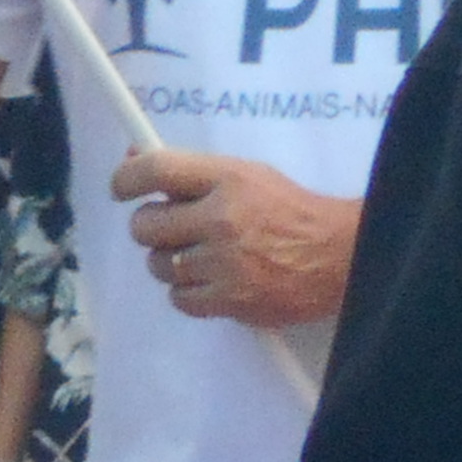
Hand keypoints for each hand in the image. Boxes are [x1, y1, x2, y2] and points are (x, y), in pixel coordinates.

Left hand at [111, 147, 357, 326]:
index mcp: (228, 178)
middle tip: (172, 228)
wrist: (341, 256)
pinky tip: (211, 280)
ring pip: (158, 265)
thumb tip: (132, 160)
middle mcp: (222, 219)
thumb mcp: (245, 174)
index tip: (121, 188)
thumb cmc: (290, 210)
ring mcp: (225, 264)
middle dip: (152, 226)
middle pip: (145, 225)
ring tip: (199, 256)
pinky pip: (179, 299)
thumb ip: (191, 171)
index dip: (127, 179)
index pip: (156, 170)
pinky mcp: (231, 301)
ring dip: (170, 261)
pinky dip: (188, 292)